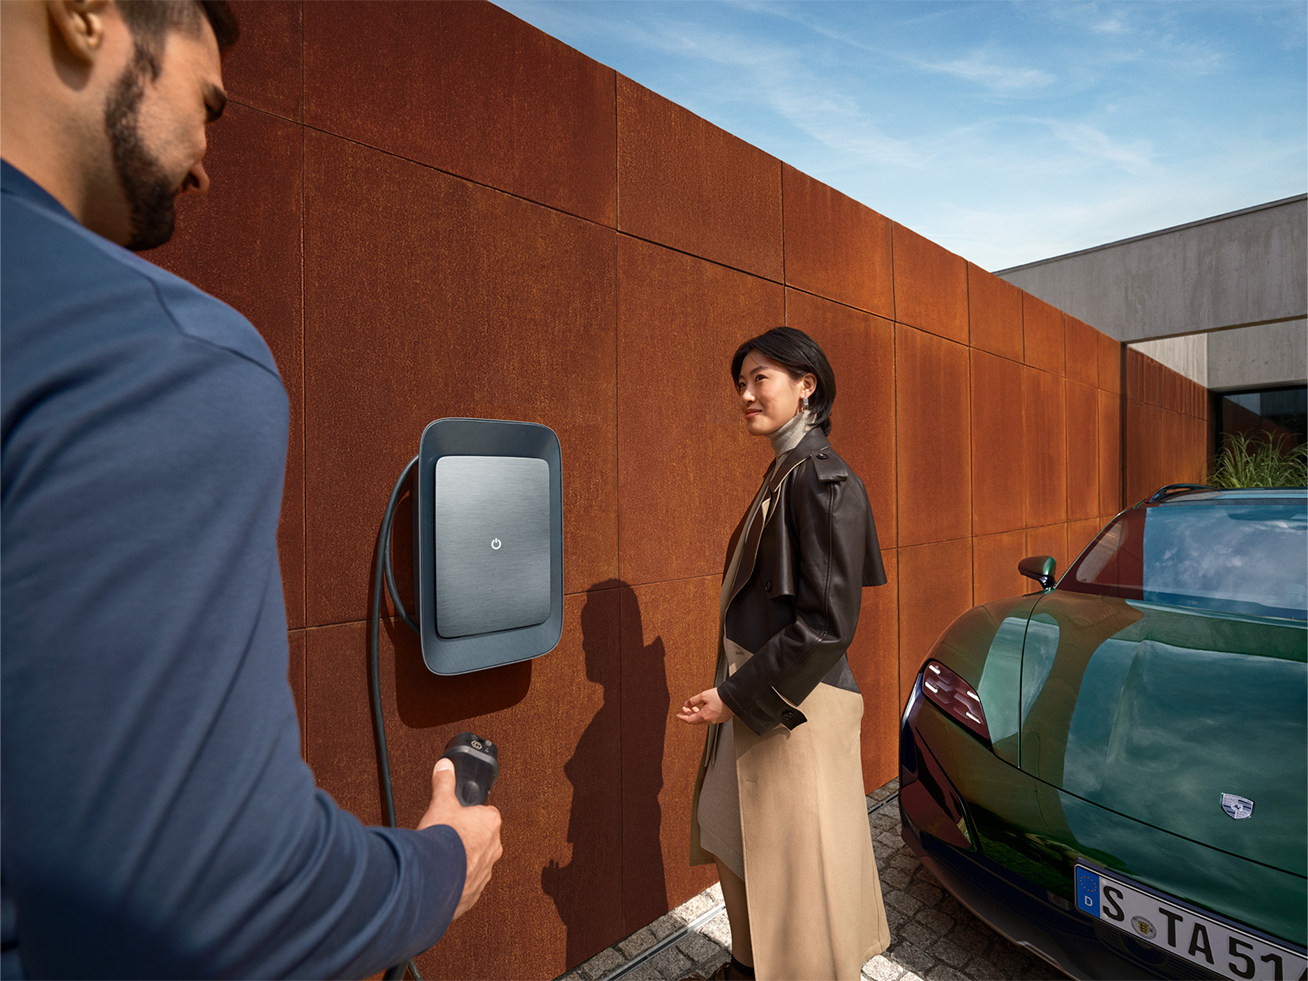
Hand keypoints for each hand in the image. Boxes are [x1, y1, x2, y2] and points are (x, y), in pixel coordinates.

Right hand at [418, 758, 502, 919]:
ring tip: (443, 857)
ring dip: (462, 860)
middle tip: (448, 837)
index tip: (459, 817)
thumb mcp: (441, 803)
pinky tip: (442, 875)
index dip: (471, 814)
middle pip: (482, 838)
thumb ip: (445, 783)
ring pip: (476, 862)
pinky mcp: (475, 892)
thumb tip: (445, 767)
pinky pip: (468, 883)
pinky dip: (457, 880)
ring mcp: (486, 872)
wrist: (433, 879)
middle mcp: (494, 849)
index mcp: (491, 823)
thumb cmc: (442, 842)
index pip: (487, 814)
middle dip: (466, 838)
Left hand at [676, 688, 733, 724]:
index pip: (689, 720)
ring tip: (693, 708)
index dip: (682, 717)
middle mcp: (710, 721)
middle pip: (695, 721)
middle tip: (684, 710)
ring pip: (702, 720)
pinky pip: (709, 718)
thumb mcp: (703, 695)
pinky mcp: (721, 718)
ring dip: (696, 714)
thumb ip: (693, 700)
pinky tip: (704, 708)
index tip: (678, 715)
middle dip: (689, 715)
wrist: (734, 698)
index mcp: (704, 716)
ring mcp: (716, 720)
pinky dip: (703, 714)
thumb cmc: (720, 696)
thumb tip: (686, 704)